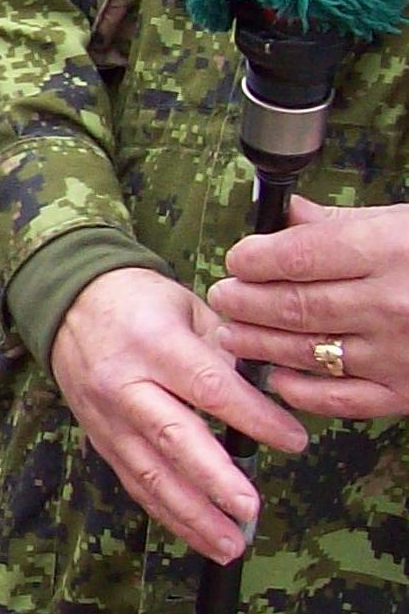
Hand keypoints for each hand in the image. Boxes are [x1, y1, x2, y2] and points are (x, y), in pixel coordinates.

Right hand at [49, 266, 305, 564]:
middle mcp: (125, 384)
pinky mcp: (100, 440)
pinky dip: (168, 514)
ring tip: (230, 545)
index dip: (253, 416)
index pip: (208, 386)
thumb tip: (272, 392)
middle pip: (172, 437)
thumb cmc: (141, 301)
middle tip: (250, 508)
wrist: (69, 303)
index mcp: (154, 343)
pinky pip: (135, 483)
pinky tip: (199, 536)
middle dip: (213, 479)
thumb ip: (226, 349)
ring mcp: (108, 417)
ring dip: (191, 514)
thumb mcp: (189, 307)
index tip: (294, 439)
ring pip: (150, 472)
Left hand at [207, 196, 408, 420]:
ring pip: (307, 351)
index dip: (253, 259)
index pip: (297, 256)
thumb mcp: (402, 223)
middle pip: (294, 306)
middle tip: (224, 296)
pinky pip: (340, 398)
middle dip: (245, 302)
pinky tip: (277, 377)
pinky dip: (300, 390)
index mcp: (389, 251)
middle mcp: (390, 304)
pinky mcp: (404, 392)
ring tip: (232, 333)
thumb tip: (283, 214)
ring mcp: (397, 352)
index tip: (237, 259)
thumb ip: (338, 223)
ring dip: (258, 344)